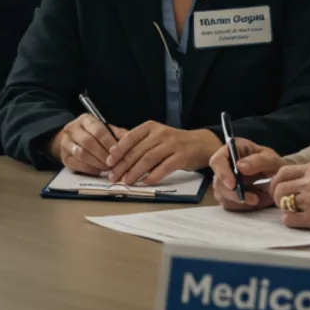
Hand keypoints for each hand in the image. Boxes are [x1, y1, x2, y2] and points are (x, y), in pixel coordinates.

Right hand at [49, 114, 122, 174]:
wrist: (72, 139)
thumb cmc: (93, 134)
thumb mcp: (105, 129)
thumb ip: (117, 134)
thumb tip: (132, 140)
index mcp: (85, 120)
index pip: (97, 130)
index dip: (108, 142)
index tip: (117, 152)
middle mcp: (72, 129)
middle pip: (88, 142)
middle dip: (103, 154)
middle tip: (114, 163)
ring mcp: (65, 143)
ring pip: (80, 153)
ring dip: (96, 163)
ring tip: (108, 168)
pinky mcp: (64, 157)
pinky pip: (76, 164)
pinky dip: (89, 169)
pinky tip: (99, 171)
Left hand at [105, 122, 220, 185]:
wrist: (201, 144)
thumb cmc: (174, 142)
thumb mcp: (155, 136)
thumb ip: (136, 141)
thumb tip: (113, 146)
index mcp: (151, 127)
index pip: (130, 137)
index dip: (118, 150)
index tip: (108, 162)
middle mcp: (161, 133)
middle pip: (138, 151)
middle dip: (123, 165)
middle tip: (113, 177)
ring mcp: (172, 144)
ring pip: (149, 159)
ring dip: (135, 172)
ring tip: (126, 182)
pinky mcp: (182, 156)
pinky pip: (164, 167)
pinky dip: (153, 176)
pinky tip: (145, 182)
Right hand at [209, 139, 283, 210]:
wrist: (276, 176)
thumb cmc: (272, 164)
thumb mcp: (271, 159)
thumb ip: (259, 161)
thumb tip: (240, 167)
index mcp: (232, 150)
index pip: (217, 161)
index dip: (222, 173)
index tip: (233, 185)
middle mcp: (223, 165)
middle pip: (218, 182)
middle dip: (234, 194)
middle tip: (254, 200)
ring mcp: (223, 181)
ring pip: (222, 196)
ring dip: (241, 201)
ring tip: (261, 199)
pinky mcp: (227, 194)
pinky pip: (229, 204)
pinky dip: (243, 206)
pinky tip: (257, 200)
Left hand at [269, 162, 309, 230]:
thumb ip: (309, 176)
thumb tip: (288, 183)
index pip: (282, 172)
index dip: (275, 182)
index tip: (278, 189)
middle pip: (278, 189)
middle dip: (277, 198)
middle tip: (284, 204)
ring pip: (282, 205)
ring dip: (286, 210)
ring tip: (296, 212)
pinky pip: (289, 220)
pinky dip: (291, 221)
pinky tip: (301, 221)